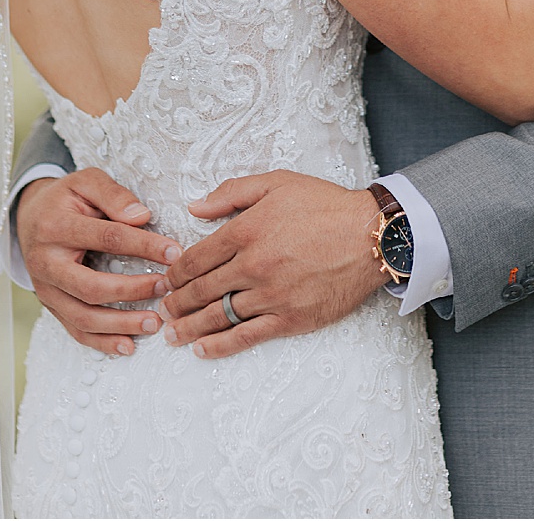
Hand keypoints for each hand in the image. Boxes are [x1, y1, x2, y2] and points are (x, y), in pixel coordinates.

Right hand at [14, 169, 182, 355]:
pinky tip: (129, 345)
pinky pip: (75, 330)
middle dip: (131, 291)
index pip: (107, 238)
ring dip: (121, 324)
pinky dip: (102, 342)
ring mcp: (45, 288)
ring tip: (154, 323)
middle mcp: (45, 262)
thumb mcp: (85, 182)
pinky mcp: (50, 305)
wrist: (29, 217)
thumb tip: (142, 217)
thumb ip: (113, 195)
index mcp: (55, 226)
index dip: (144, 246)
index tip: (175, 252)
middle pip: (90, 287)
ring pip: (83, 317)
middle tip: (164, 288)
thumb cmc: (65, 199)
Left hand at [156, 171, 386, 358]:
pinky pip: (248, 336)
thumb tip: (193, 207)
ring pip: (218, 315)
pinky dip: (221, 346)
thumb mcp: (274, 183)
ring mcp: (271, 295)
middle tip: (160, 310)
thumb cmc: (324, 205)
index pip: (195, 258)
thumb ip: (230, 194)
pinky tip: (202, 350)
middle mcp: (252, 266)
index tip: (165, 280)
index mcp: (244, 232)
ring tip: (171, 335)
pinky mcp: (291, 319)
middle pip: (201, 289)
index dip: (174, 272)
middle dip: (175, 302)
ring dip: (189, 327)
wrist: (372, 236)